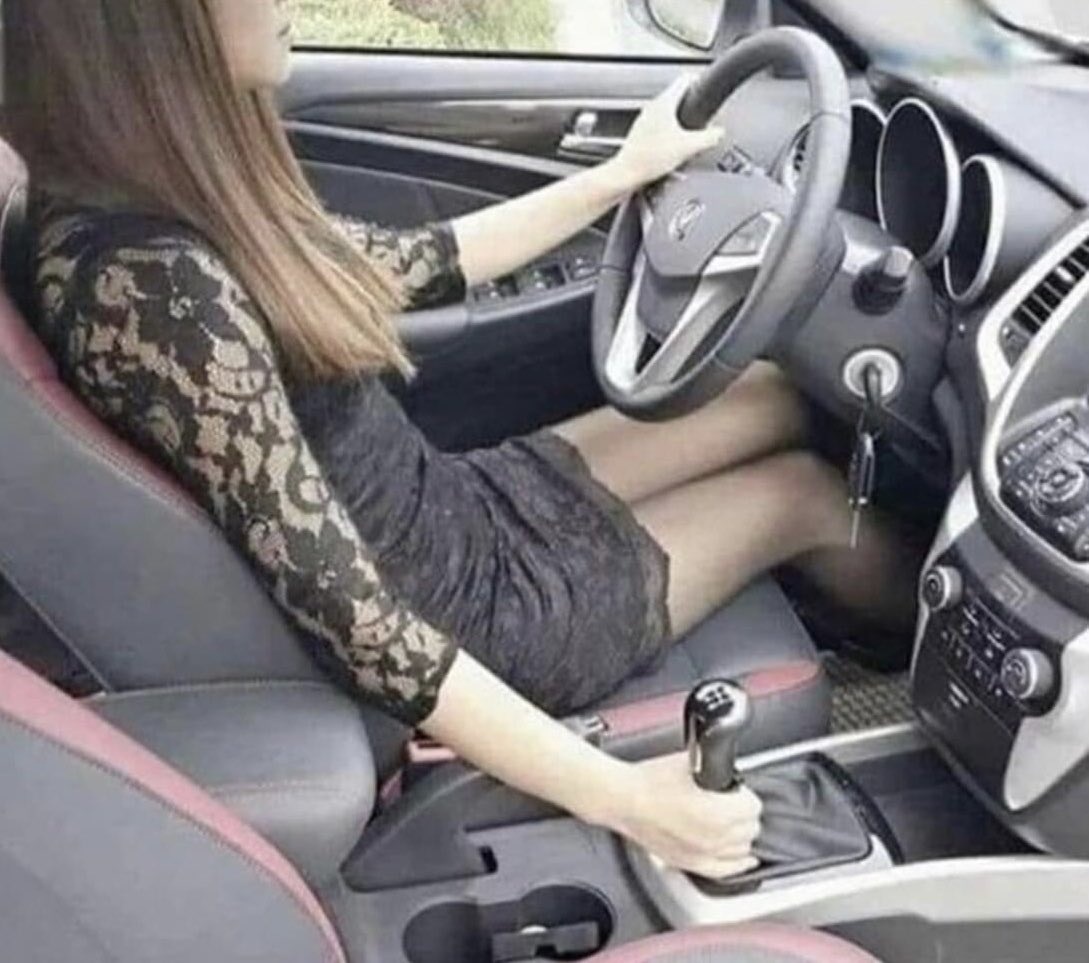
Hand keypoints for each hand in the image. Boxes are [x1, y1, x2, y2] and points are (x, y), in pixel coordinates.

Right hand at [599, 754, 762, 879]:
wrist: (623, 798)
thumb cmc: (648, 781)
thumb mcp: (690, 761)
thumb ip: (717, 767)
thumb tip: (729, 769)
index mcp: (718, 813)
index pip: (753, 807)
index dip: (745, 794)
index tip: (737, 790)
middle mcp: (714, 838)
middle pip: (750, 829)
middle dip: (744, 814)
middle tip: (733, 803)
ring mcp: (702, 854)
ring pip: (741, 850)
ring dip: (741, 836)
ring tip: (734, 823)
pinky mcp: (689, 864)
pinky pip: (725, 871)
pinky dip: (738, 864)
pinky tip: (744, 859)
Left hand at [611, 76, 724, 193]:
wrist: (626, 174)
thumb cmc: (649, 159)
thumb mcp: (688, 147)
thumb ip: (709, 137)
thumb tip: (719, 133)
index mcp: (664, 103)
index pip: (685, 80)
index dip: (698, 80)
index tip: (705, 86)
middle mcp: (652, 108)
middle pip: (676, 97)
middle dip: (691, 106)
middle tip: (701, 115)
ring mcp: (644, 121)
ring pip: (667, 113)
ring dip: (679, 121)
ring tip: (688, 136)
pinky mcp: (639, 135)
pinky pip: (658, 128)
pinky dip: (668, 133)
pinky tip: (673, 149)